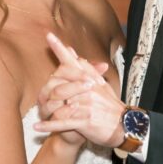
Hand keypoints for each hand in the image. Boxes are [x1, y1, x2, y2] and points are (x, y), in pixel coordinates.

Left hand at [33, 33, 124, 147]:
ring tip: (42, 114)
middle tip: (44, 99)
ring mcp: (86, 105)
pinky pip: (62, 123)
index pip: (72, 62)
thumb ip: (84, 68)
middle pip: (59, 86)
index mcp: (90, 79)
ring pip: (59, 105)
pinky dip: (48, 125)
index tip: (49, 36)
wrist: (124, 125)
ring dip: (47, 112)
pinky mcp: (85, 121)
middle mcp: (88, 89)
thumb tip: (70, 51)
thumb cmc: (110, 105)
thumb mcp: (101, 84)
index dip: (59, 50)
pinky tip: (37, 127)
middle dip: (48, 94)